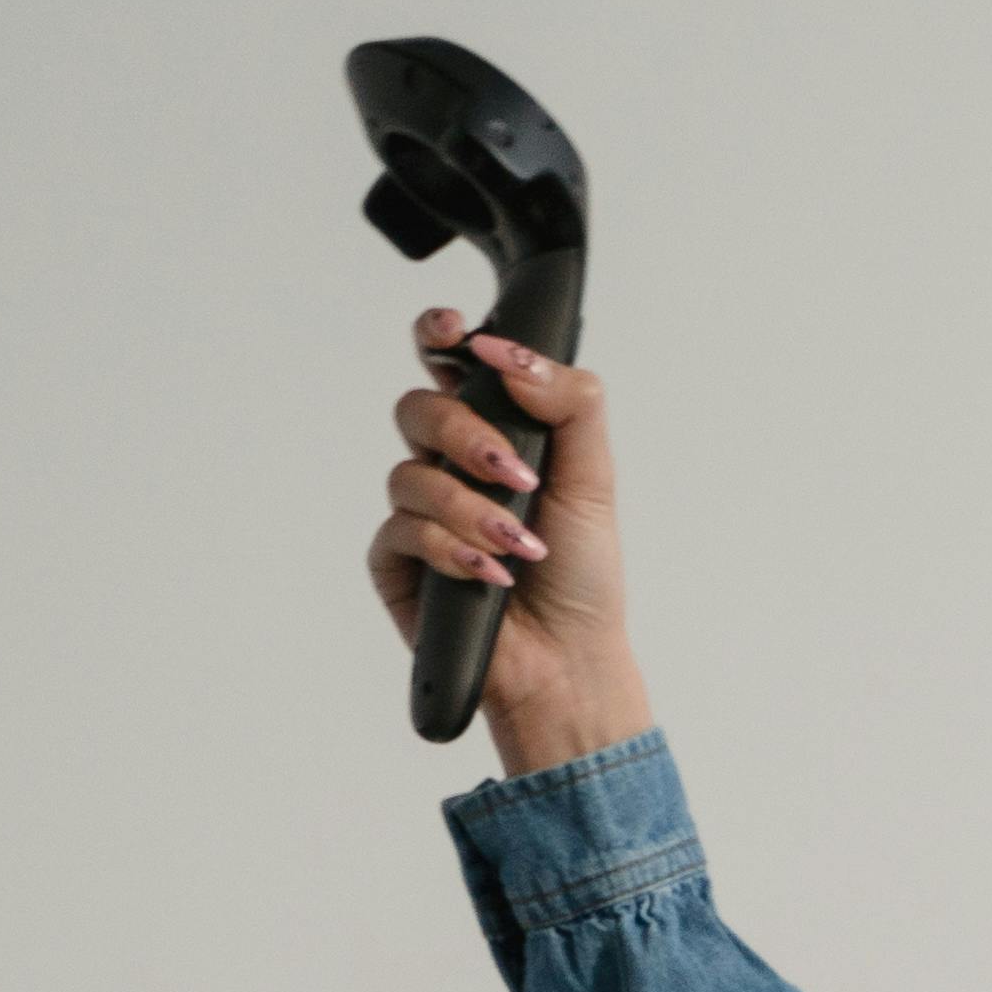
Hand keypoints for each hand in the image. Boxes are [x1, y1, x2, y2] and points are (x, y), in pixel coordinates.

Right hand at [365, 312, 647, 775]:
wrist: (568, 659)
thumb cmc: (582, 573)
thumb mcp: (594, 478)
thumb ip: (569, 403)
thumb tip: (511, 356)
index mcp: (493, 432)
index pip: (450, 364)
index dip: (439, 335)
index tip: (455, 332)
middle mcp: (449, 464)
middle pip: (419, 409)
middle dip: (464, 435)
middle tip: (516, 474)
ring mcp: (418, 511)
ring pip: (408, 473)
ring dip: (470, 509)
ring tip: (517, 545)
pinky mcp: (397, 560)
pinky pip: (400, 531)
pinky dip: (452, 550)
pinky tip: (490, 576)